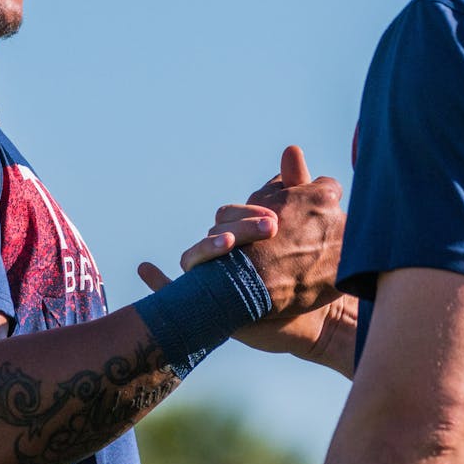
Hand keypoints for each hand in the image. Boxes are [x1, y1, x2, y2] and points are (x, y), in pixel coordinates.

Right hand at [136, 146, 349, 361]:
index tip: (274, 217)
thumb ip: (298, 189)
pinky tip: (145, 269)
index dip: (249, 212)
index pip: (233, 214)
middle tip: (270, 227)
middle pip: (217, 232)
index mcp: (243, 234)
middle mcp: (226, 254)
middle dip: (240, 227)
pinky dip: (156, 281)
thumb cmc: (310, 268)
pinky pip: (172, 291)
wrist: (318, 315)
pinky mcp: (211, 304)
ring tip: (228, 244)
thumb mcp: (308, 225)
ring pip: (197, 257)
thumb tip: (291, 148)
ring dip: (207, 248)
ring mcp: (217, 278)